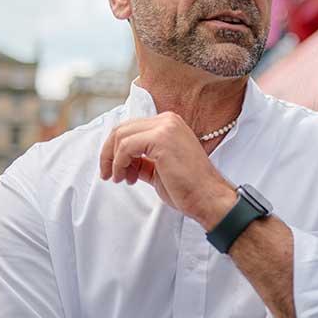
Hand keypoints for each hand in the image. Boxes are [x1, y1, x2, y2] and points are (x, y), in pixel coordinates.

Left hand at [98, 111, 236, 226]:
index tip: (114, 169)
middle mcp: (168, 120)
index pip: (131, 128)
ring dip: (114, 160)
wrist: (208, 197)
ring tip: (121, 178)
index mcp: (170, 124)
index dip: (116, 149)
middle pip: (122, 129)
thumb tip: (123, 161)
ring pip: (121, 136)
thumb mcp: (159, 168)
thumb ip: (142, 159)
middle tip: (109, 174)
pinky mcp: (161, 139)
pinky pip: (126, 147)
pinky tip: (126, 178)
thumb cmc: (189, 187)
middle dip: (109, 153)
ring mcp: (165, 127)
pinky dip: (119, 163)